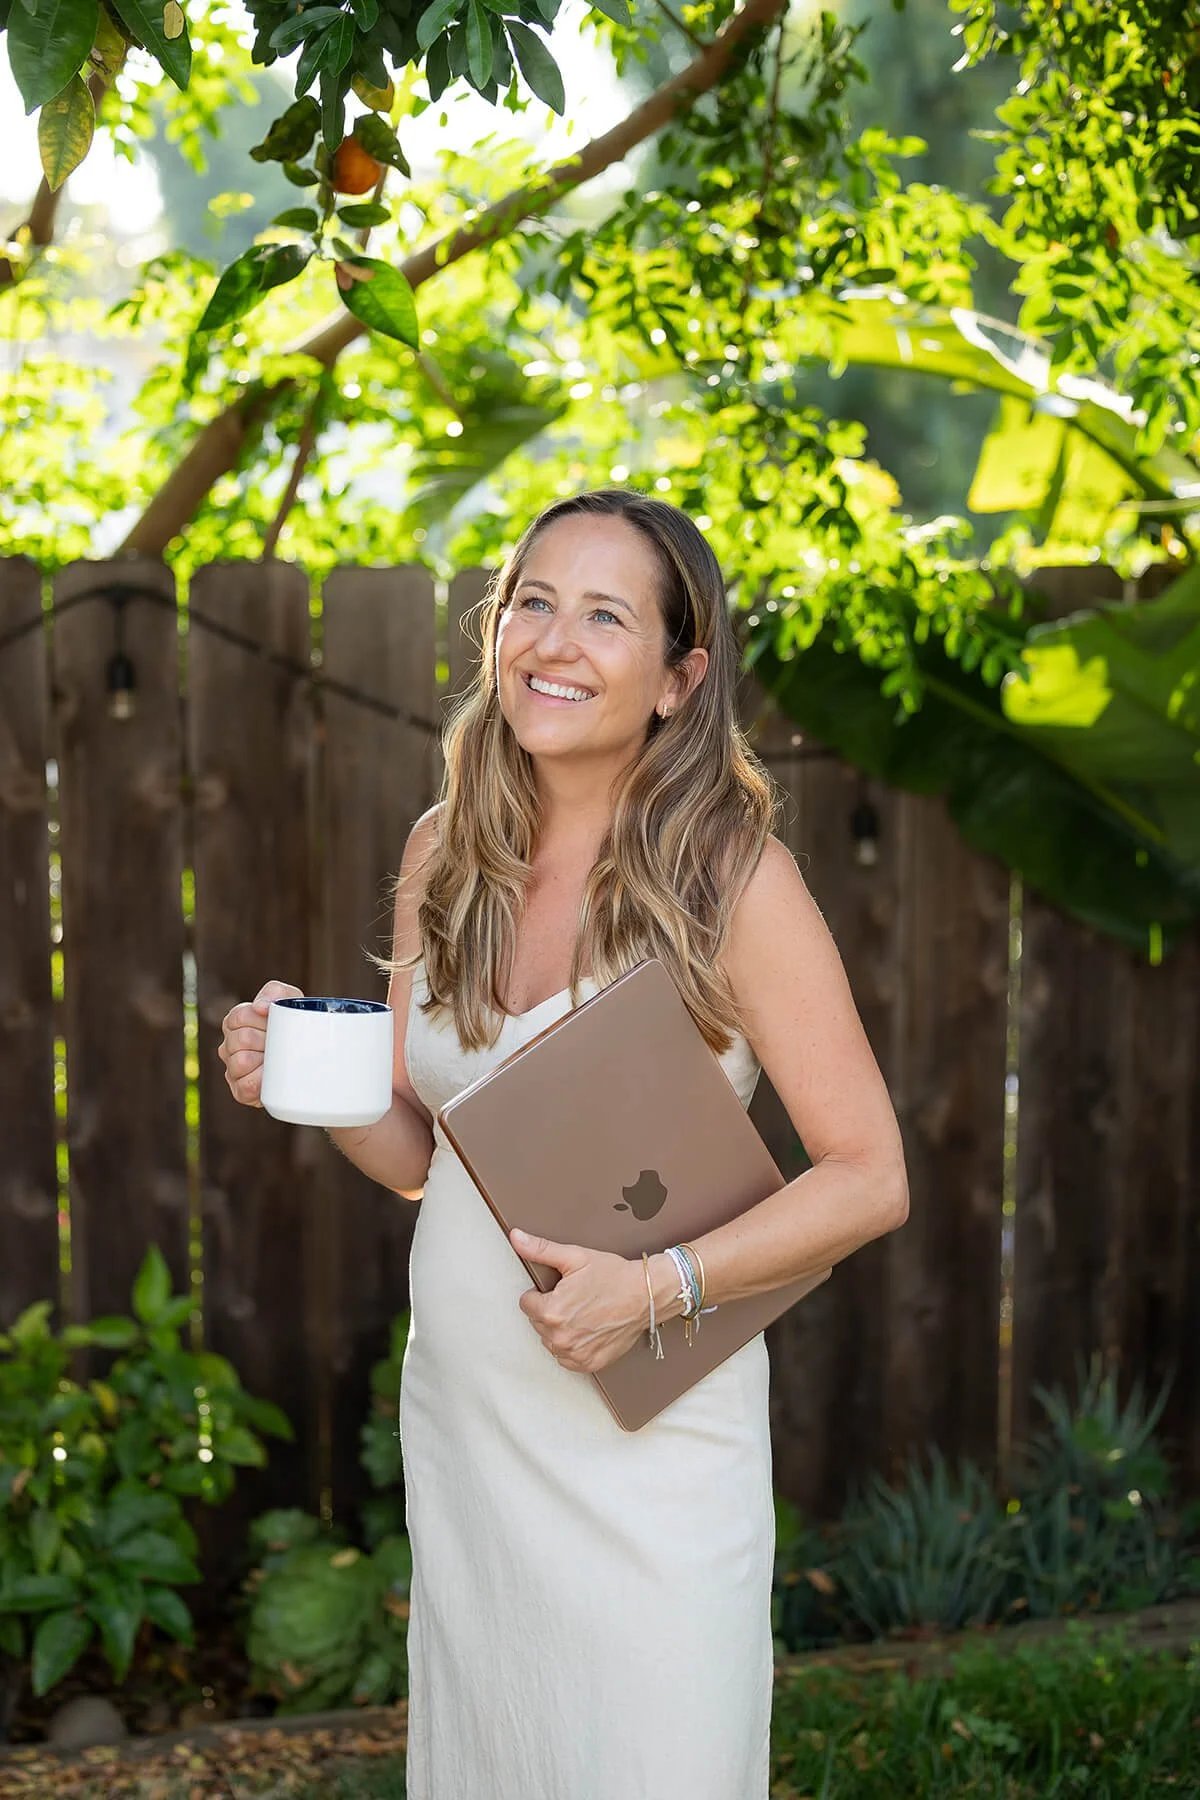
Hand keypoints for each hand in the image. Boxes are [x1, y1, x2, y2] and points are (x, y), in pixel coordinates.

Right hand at [218, 980, 303, 1107]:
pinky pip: (245, 1086)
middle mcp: (230, 1045)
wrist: (314, 1058)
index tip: (276, 1024)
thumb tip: (259, 1006)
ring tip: (279, 1060)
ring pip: (239, 1062)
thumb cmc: (297, 1026)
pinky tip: (272, 1078)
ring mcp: (233, 1069)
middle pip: (241, 1039)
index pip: (238, 1017)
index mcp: (236, 1022)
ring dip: (264, 1061)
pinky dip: (261, 1082)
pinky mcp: (241, 1091)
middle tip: (282, 1044)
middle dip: (266, 1041)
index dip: (261, 1021)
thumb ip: (275, 992)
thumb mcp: (291, 1001)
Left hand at [510, 1229, 651, 1373]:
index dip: (541, 1293)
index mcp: (552, 1312)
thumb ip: (541, 1249)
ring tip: (582, 1313)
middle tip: (575, 1298)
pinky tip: (587, 1330)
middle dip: (550, 1311)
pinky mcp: (589, 1364)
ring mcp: (575, 1354)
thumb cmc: (614, 1276)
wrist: (646, 1296)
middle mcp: (560, 1338)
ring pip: (551, 1341)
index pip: (526, 1303)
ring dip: (560, 1329)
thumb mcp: (575, 1257)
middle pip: (538, 1323)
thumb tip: (516, 1238)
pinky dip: (573, 1346)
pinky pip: (567, 1358)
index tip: (560, 1289)